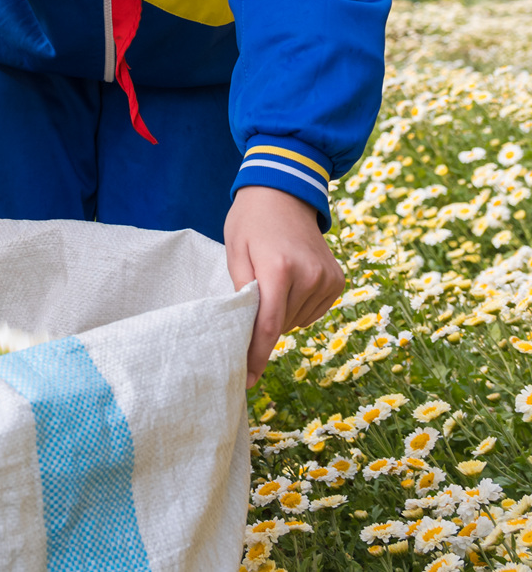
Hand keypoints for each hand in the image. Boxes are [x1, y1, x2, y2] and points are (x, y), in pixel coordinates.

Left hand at [226, 185, 344, 382]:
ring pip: (298, 321)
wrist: (285, 193)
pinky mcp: (338, 281)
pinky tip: (290, 283)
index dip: (256, 356)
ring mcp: (328, 279)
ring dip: (282, 313)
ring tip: (272, 280)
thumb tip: (246, 331)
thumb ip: (241, 291)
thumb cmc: (250, 222)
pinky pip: (314, 311)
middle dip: (263, 325)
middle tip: (250, 301)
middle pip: (282, 324)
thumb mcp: (235, 251)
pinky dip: (298, 307)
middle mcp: (309, 276)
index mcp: (279, 269)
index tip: (247, 380)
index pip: (268, 326)